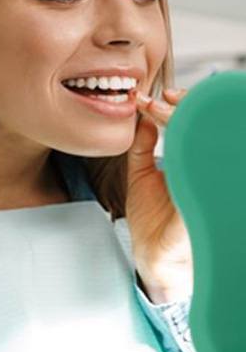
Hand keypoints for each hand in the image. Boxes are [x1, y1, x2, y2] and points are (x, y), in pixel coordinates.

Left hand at [126, 87, 190, 303]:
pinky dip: (195, 153)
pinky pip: (207, 174)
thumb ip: (142, 146)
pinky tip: (180, 136)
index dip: (184, 107)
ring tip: (165, 110)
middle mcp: (205, 173)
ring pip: (210, 146)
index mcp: (192, 165)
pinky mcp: (208, 201)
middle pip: (207, 131)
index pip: (196, 128)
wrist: (152, 254)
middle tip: (165, 99)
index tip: (162, 96)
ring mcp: (209, 186)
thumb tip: (144, 118)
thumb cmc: (151, 219)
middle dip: (188, 108)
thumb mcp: (141, 174)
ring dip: (188, 123)